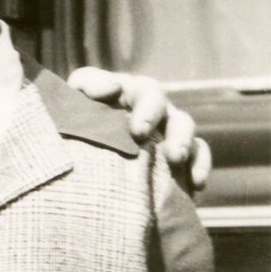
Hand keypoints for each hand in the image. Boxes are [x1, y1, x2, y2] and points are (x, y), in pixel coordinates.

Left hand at [68, 67, 209, 192]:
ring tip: (175, 158)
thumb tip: (111, 89)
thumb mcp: (71, 126)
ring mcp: (168, 128)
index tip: (111, 94)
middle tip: (139, 132)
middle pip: (153, 96)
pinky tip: (196, 183)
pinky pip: (200, 152)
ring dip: (180, 138)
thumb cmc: (80, 152)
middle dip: (149, 111)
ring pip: (182, 122)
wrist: (99, 190)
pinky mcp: (185, 153)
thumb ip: (81, 100)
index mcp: (116, 96)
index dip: (107, 83)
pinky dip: (200, 164)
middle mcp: (145, 106)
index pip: (108, 81)